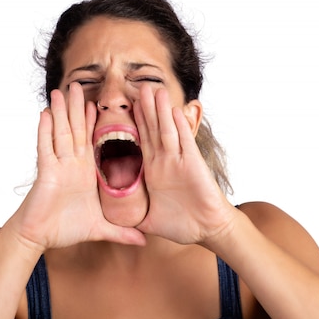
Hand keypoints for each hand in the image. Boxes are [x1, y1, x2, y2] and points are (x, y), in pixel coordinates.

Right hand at [7, 83, 145, 251]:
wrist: (39, 239)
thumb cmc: (66, 229)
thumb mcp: (101, 229)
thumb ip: (122, 232)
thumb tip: (144, 241)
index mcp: (86, 172)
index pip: (93, 142)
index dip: (97, 122)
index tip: (102, 103)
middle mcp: (72, 165)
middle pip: (77, 130)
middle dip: (79, 107)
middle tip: (79, 85)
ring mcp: (58, 166)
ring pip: (62, 133)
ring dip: (63, 111)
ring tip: (62, 90)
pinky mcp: (45, 172)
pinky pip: (45, 147)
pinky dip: (46, 130)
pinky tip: (46, 113)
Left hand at [133, 85, 236, 244]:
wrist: (207, 230)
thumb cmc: (182, 225)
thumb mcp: (148, 220)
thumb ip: (131, 217)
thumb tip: (111, 222)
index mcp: (153, 172)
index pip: (141, 142)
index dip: (133, 124)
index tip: (124, 107)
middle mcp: (165, 162)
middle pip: (153, 130)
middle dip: (146, 109)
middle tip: (138, 87)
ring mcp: (179, 161)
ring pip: (167, 131)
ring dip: (161, 110)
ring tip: (155, 90)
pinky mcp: (193, 164)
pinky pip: (185, 142)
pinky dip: (179, 126)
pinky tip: (174, 110)